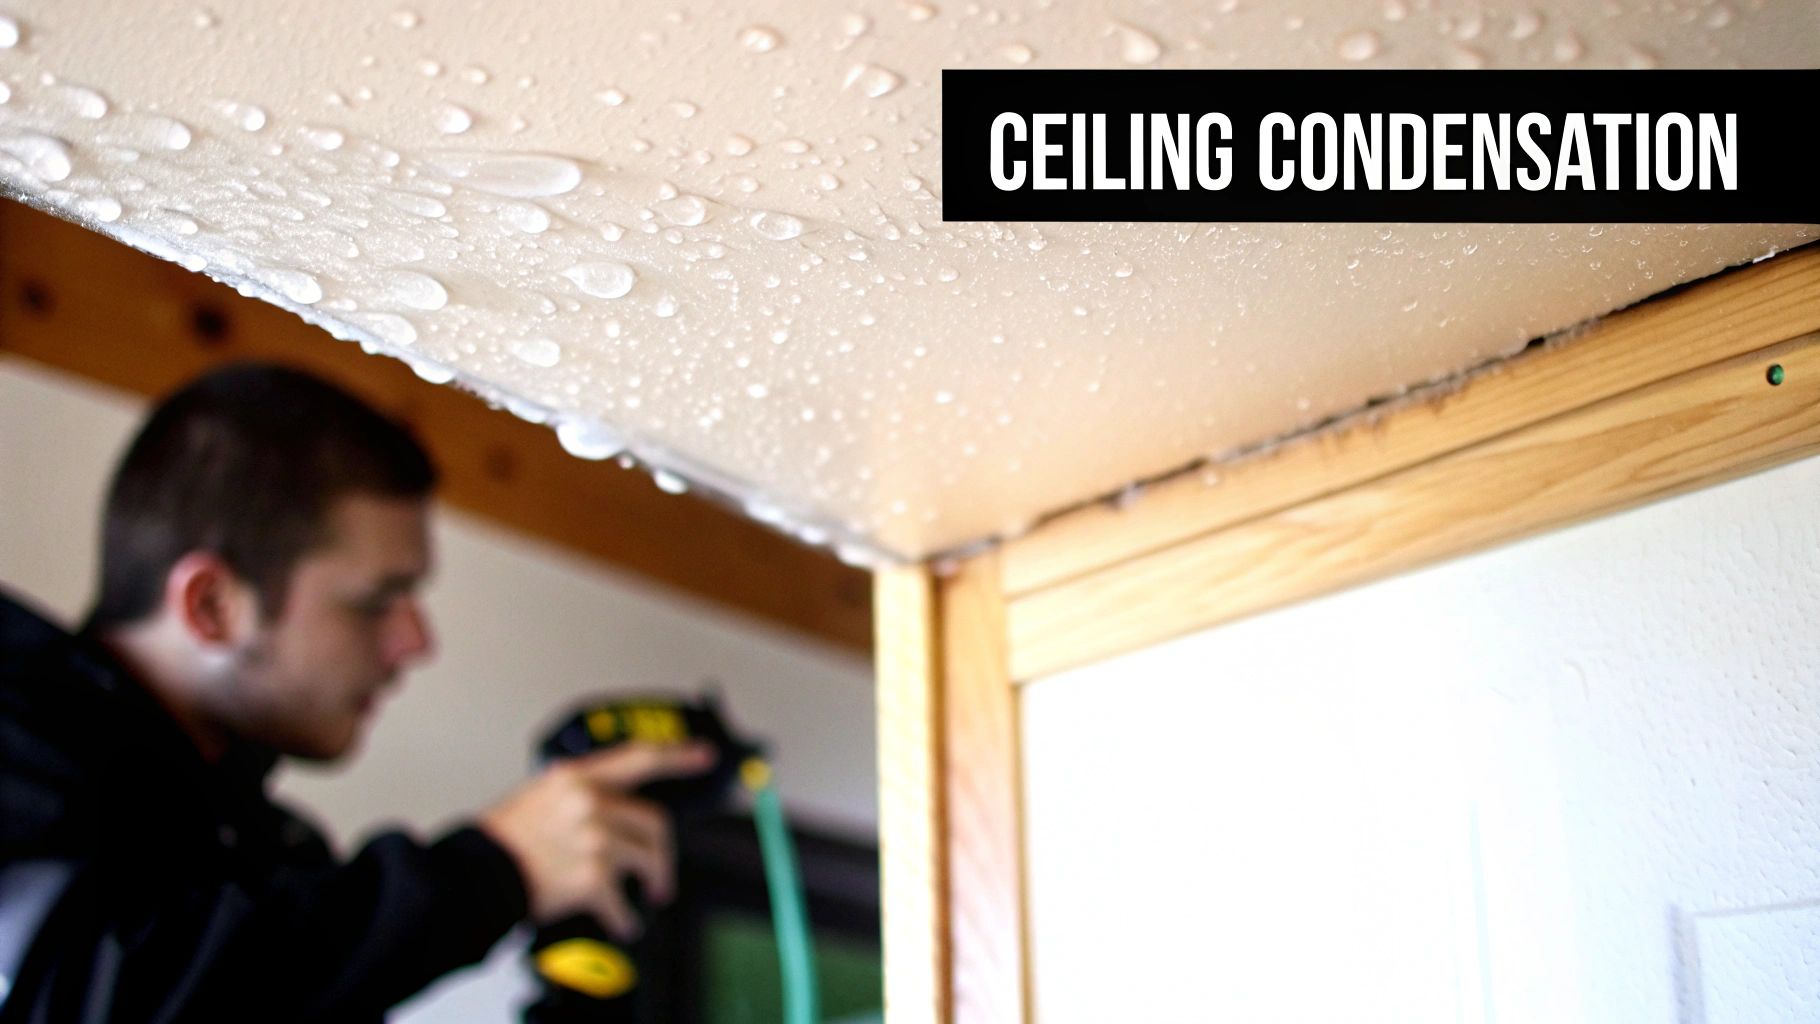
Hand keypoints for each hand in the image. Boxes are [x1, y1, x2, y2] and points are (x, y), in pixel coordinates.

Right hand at [478, 741, 714, 939]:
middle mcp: (590, 803)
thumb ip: (581, 793)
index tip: (704, 756)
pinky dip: (625, 918)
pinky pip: (625, 902)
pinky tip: (622, 922)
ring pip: (648, 860)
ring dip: (652, 882)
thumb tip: (615, 805)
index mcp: (577, 778)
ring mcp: (594, 839)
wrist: (476, 877)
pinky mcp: (593, 877)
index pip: (639, 759)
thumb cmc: (504, 841)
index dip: (677, 756)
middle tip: (661, 873)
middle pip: (655, 821)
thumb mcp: (541, 795)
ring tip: (647, 896)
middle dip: (662, 852)